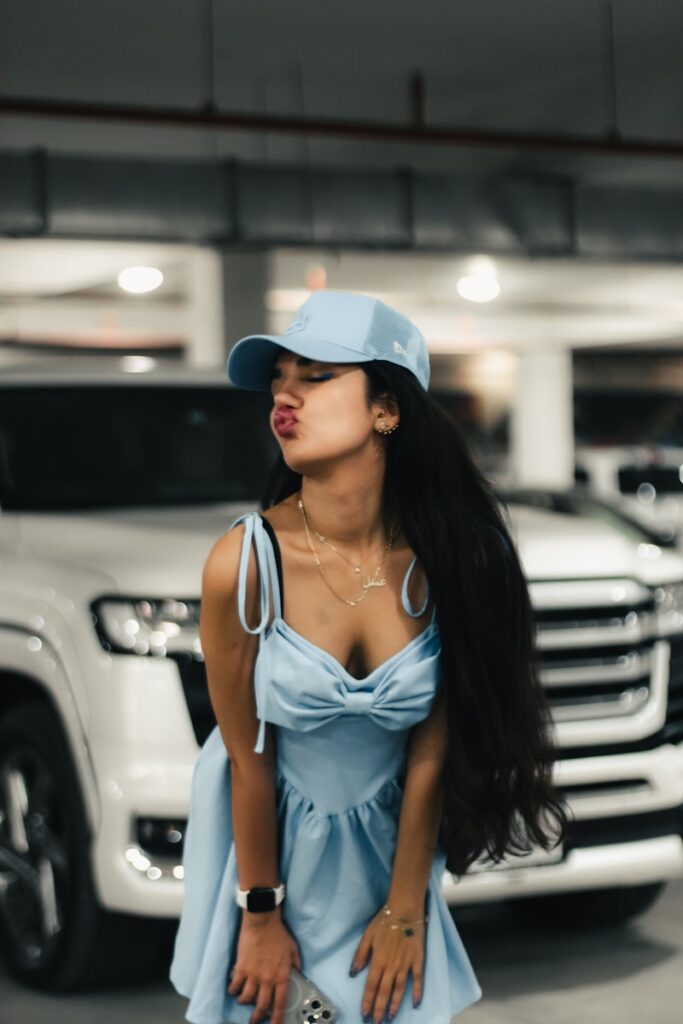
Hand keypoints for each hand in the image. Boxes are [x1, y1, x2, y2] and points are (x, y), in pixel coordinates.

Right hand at [227, 910, 302, 1023]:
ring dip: (244, 1002)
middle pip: (261, 1006)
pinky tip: (234, 990)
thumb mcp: (292, 948)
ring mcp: (253, 974)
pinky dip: (233, 990)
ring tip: (243, 1001)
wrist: (262, 921)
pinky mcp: (241, 968)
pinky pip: (235, 985)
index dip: (278, 1017)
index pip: (280, 1002)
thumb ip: (295, 962)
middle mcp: (267, 979)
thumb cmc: (278, 933)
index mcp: (281, 976)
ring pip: (246, 998)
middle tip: (255, 1022)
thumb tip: (297, 970)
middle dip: (257, 1018)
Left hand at [350, 906, 425, 1022]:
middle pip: (384, 991)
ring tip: (390, 1017)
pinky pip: (417, 980)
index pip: (371, 986)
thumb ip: (360, 954)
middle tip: (377, 1022)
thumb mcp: (367, 935)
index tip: (364, 1014)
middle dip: (379, 1008)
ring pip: (399, 989)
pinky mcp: (417, 961)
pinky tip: (415, 1003)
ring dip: (394, 1004)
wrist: (405, 910)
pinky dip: (417, 992)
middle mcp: (391, 966)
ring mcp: (406, 965)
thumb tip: (353, 973)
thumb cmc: (384, 921)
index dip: (367, 1001)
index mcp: (378, 960)